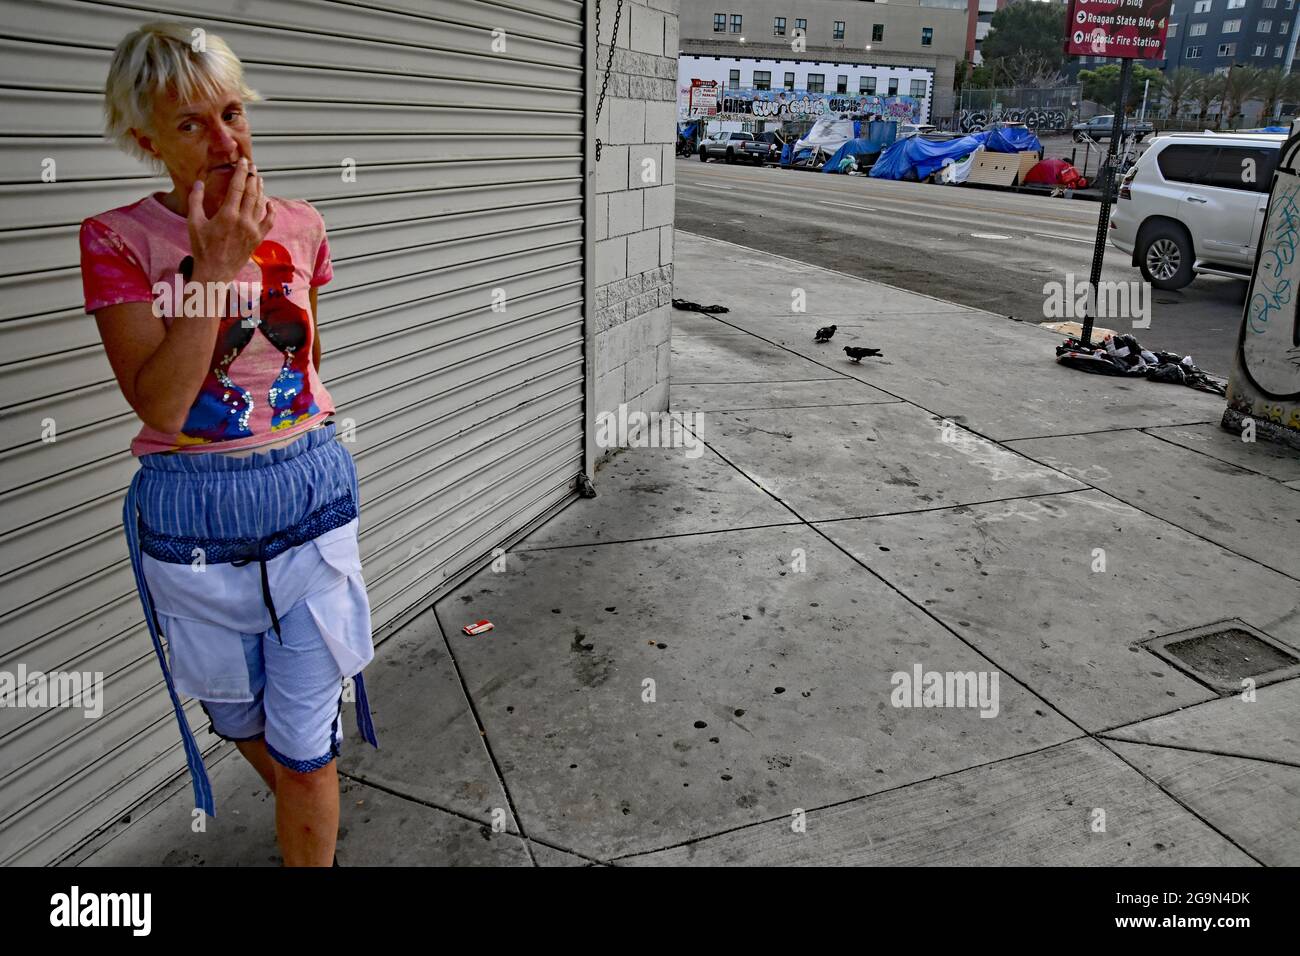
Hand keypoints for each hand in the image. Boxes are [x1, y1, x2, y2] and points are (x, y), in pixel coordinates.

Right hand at [187, 158, 274, 283]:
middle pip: (252, 192)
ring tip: (259, 179)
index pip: (238, 187)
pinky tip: (269, 202)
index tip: (243, 162)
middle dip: (252, 177)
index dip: (242, 172)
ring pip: (260, 204)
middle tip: (252, 166)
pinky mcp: (258, 239)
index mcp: (227, 214)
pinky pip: (269, 221)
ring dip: (260, 190)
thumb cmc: (202, 248)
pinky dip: (271, 210)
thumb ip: (196, 200)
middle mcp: (243, 221)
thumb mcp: (194, 222)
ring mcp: (253, 230)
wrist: (215, 272)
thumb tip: (198, 183)